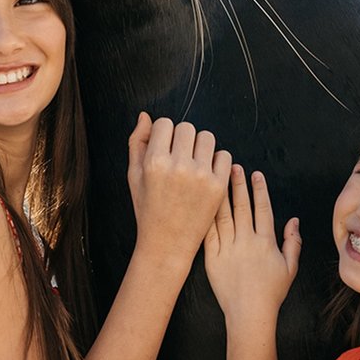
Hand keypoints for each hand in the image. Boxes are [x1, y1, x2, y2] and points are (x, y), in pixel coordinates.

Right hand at [127, 112, 231, 263]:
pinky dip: (217, 161)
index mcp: (155, 162)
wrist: (167, 243)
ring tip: (193, 163)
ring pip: (207, 137)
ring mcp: (201, 176)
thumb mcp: (134, 176)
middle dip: (182, 139)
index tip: (164, 148)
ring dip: (201, 146)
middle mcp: (178, 166)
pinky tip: (206, 173)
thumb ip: (137, 143)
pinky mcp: (218, 186)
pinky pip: (225, 156)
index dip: (164, 134)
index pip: (165, 124)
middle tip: (178, 158)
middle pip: (187, 128)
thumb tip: (145, 116)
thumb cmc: (148, 208)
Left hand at [204, 165, 300, 324]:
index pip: (262, 209)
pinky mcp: (212, 257)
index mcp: (265, 242)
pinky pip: (208, 233)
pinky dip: (206, 216)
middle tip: (233, 165)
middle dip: (238, 184)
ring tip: (216, 177)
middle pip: (241, 206)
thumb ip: (293, 242)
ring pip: (223, 215)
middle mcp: (246, 241)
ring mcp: (227, 249)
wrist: (249, 314)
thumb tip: (294, 220)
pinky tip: (201, 201)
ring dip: (221, 195)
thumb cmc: (271, 293)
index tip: (256, 174)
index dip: (259, 190)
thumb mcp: (290, 268)